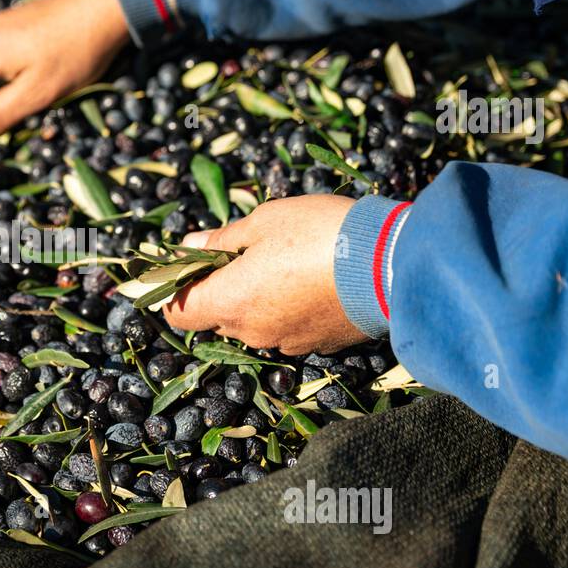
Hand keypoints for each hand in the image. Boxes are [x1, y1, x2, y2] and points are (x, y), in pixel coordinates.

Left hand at [162, 194, 366, 354]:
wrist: (393, 264)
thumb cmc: (321, 233)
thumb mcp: (265, 221)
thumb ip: (223, 238)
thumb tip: (190, 244)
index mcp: (231, 301)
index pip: (179, 313)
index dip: (175, 291)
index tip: (185, 268)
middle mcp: (253, 331)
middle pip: (217, 318)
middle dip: (220, 289)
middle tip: (239, 253)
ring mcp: (287, 342)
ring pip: (253, 324)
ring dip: (256, 299)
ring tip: (282, 263)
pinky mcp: (318, 345)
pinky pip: (287, 329)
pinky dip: (288, 310)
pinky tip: (310, 281)